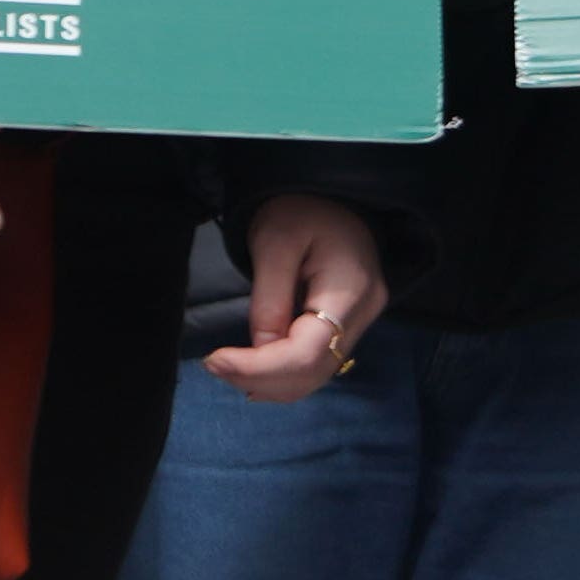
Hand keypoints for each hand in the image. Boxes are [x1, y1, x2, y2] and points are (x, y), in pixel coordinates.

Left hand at [207, 197, 389, 403]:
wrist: (329, 198)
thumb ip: (268, 299)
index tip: (215, 359)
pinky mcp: (349, 324)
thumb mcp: (274, 242)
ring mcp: (361, 320)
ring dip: (268, 381)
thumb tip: (259, 350)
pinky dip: (282, 374)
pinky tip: (252, 368)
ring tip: (227, 367)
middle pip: (313, 371)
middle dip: (260, 379)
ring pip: (315, 375)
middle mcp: (364, 312)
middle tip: (214, 365)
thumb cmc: (300, 209)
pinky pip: (316, 363)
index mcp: (349, 289)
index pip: (307, 354)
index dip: (259, 368)